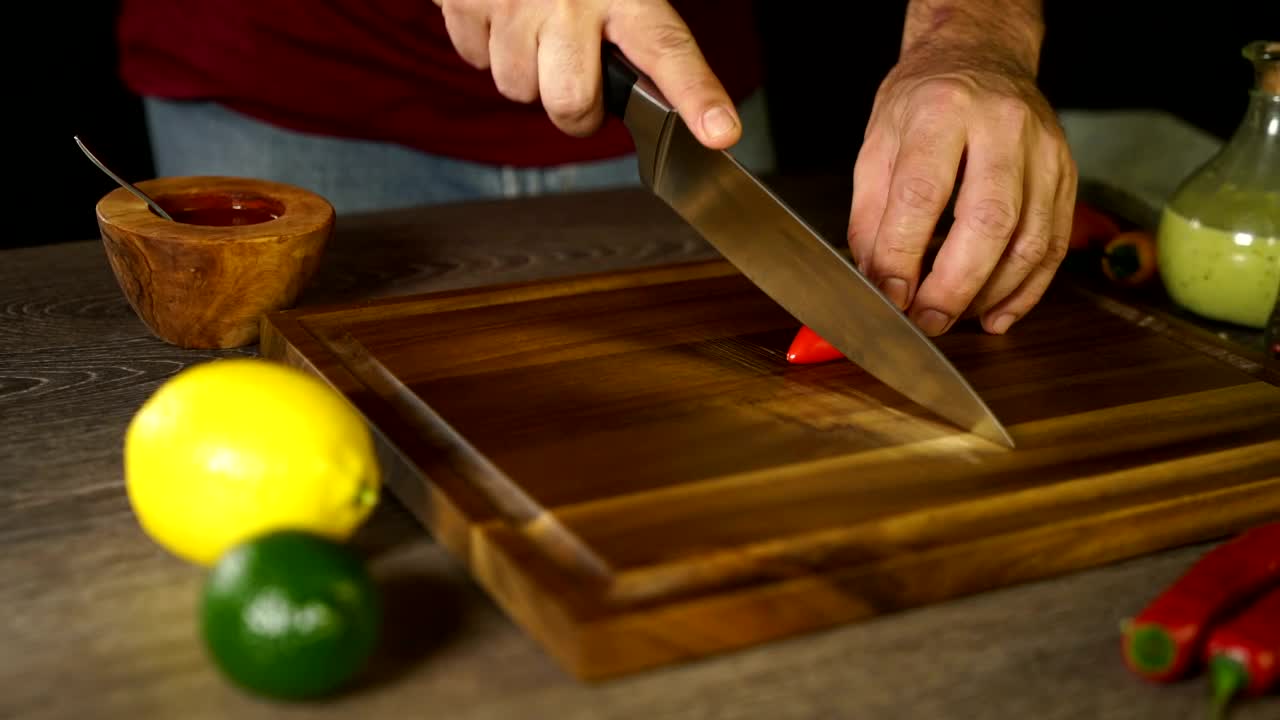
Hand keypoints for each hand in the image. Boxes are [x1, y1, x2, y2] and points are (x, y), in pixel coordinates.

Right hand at [432, 0, 740, 148]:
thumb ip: (642, 31)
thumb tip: (680, 101)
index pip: (668, 51)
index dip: (697, 96)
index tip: (720, 132)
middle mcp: (570, 0)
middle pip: (570, 104)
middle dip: (574, 112)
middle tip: (580, 86)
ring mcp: (515, 3)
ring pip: (518, 89)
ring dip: (527, 76)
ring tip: (536, 32)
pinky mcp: (467, 1)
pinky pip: (476, 61)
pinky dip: (488, 48)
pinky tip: (504, 17)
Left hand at [848, 47, 1076, 335]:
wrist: (980, 57)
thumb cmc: (924, 103)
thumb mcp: (878, 144)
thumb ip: (872, 215)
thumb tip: (877, 280)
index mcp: (942, 111)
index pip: (923, 194)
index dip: (903, 255)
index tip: (889, 295)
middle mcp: (1002, 127)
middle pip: (989, 220)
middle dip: (955, 285)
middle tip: (927, 320)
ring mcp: (1044, 150)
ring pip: (1030, 239)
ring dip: (990, 294)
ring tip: (954, 319)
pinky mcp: (1067, 174)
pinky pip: (1055, 245)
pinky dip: (1026, 290)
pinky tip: (996, 314)